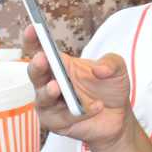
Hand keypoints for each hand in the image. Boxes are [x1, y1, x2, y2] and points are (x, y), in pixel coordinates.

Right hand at [24, 27, 131, 147]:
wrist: (118, 116)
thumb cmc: (110, 89)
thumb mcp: (117, 69)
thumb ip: (112, 62)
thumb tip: (100, 70)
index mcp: (60, 66)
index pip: (41, 50)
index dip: (34, 40)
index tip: (33, 28)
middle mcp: (49, 83)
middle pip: (35, 74)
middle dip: (37, 66)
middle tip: (42, 59)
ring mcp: (50, 104)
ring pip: (42, 98)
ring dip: (48, 92)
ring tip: (57, 86)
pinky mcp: (56, 122)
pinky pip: (62, 118)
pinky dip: (78, 112)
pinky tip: (96, 107)